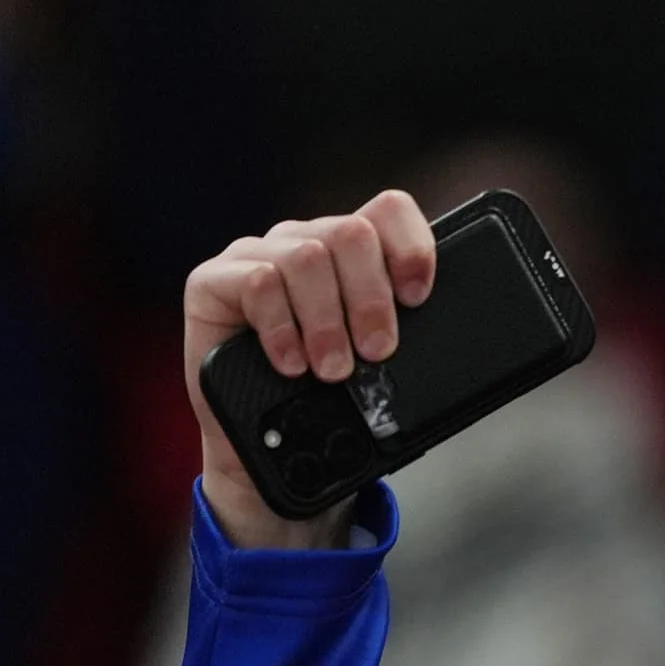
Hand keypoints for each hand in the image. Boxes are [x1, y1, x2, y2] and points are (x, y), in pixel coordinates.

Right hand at [183, 192, 436, 549]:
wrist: (267, 453)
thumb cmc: (329, 407)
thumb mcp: (380, 373)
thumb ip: (406, 340)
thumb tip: (451, 346)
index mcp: (352, 257)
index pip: (389, 212)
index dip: (411, 247)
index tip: (418, 299)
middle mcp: (305, 244)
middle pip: (351, 232)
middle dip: (371, 298)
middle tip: (378, 352)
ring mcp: (257, 257)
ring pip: (305, 254)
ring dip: (328, 320)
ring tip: (333, 370)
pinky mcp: (213, 281)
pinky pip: (257, 281)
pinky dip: (283, 327)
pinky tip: (292, 364)